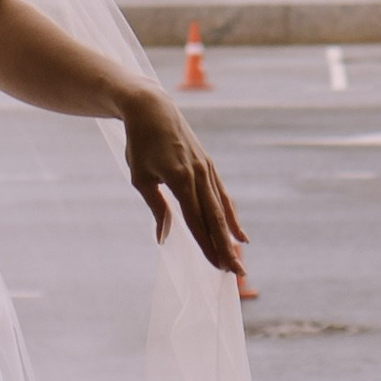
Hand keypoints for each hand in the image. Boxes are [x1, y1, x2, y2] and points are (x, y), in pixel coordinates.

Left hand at [122, 87, 253, 292]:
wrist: (151, 108)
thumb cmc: (140, 144)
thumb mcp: (141, 178)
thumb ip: (157, 208)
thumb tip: (164, 238)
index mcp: (179, 179)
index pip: (196, 221)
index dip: (207, 246)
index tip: (217, 267)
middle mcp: (198, 175)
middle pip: (215, 218)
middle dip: (225, 247)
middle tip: (237, 273)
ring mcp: (206, 169)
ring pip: (222, 208)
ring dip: (230, 235)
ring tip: (240, 258)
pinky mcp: (208, 165)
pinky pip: (222, 195)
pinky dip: (231, 215)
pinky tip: (238, 234)